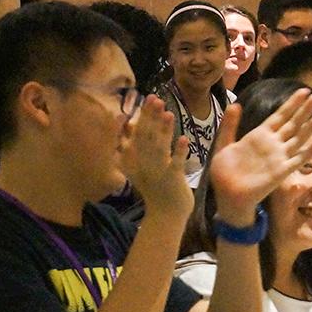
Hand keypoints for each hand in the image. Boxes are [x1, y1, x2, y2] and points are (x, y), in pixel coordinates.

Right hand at [118, 95, 191, 217]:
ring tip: (168, 113)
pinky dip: (179, 152)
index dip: (141, 116)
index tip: (145, 98)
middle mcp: (141, 164)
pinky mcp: (172, 180)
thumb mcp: (136, 166)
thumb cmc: (154, 186)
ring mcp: (157, 172)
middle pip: (145, 137)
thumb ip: (131, 145)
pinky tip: (184, 139)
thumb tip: (127, 121)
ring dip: (164, 130)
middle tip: (156, 98)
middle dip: (150, 117)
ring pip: (159, 148)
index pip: (134, 133)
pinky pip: (176, 164)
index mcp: (132, 159)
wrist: (165, 214)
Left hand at [209, 89, 311, 224]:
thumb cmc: (225, 173)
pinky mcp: (281, 172)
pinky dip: (308, 152)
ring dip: (310, 126)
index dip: (291, 104)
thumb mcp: (224, 145)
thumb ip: (230, 126)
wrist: (228, 195)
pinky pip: (297, 161)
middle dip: (304, 110)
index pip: (279, 116)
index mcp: (259, 136)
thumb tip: (236, 104)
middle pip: (293, 123)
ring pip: (298, 138)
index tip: (303, 91)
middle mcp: (273, 144)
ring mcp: (278, 157)